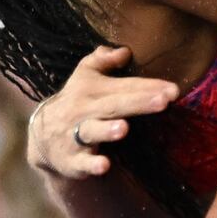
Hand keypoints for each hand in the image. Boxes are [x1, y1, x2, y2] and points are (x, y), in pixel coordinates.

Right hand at [28, 46, 178, 179]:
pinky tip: (104, 165)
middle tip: (163, 101)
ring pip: (91, 131)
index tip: (174, 90)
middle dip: (138, 103)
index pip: (124, 87)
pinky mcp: (72, 160)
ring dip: (106, 130)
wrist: (42, 135)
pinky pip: (82, 163)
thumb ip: (103, 60)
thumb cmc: (76, 101)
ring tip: (124, 128)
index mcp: (91, 90)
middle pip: (113, 105)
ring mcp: (76, 136)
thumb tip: (125, 51)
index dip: (149, 87)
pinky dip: (92, 165)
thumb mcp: (84, 76)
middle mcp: (83, 111)